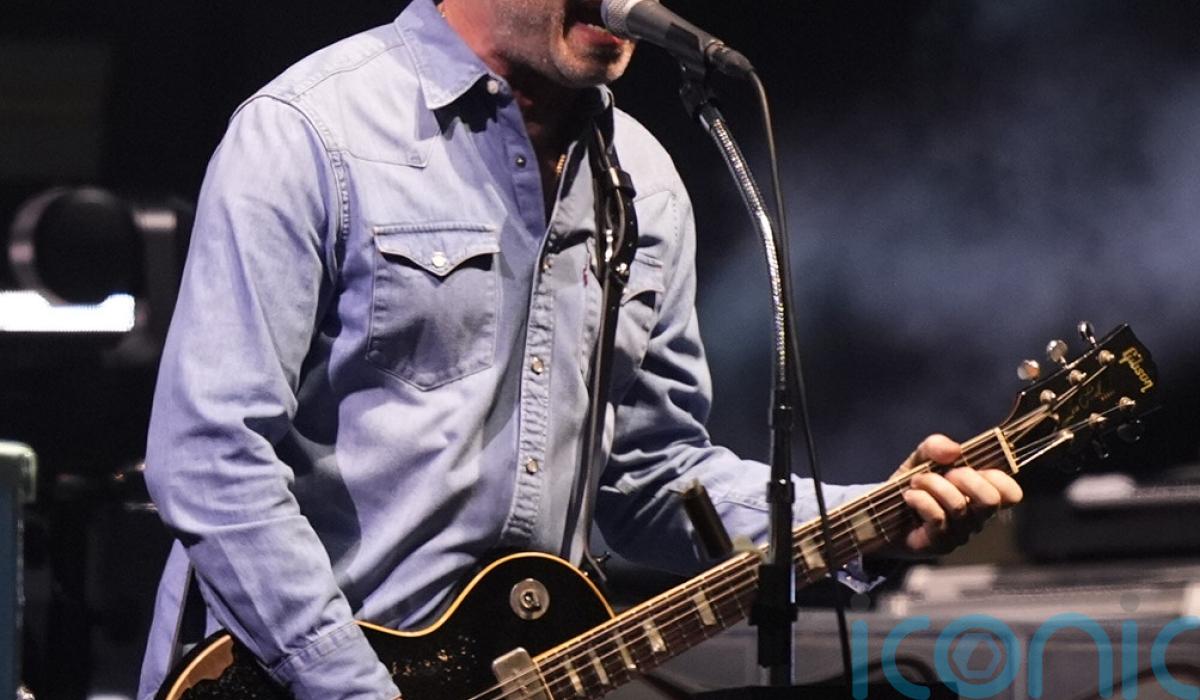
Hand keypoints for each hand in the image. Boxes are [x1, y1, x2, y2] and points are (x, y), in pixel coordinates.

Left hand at [895, 434, 1023, 555]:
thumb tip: (955, 449)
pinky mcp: (940, 545)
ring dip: (933, 485)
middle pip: (991, 500)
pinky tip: (909, 496)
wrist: (881, 513)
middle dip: (966, 478)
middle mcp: (976, 517)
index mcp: (980, 495)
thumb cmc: (912, 485)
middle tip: (944, 473)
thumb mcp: (921, 458)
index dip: (997, 478)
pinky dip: (921, 499)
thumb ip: (936, 447)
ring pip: (959, 505)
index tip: (971, 466)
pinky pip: (938, 518)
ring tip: (916, 481)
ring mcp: (960, 534)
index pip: (1011, 494)